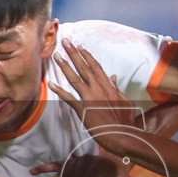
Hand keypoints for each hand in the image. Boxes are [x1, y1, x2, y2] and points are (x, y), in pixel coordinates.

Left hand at [52, 39, 147, 154]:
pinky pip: (69, 98)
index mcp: (108, 86)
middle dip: (74, 53)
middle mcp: (98, 88)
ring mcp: (89, 98)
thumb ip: (116, 88)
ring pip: (75, 78)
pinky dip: (59, 90)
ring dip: (65, 66)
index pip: (95, 66)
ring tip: (56, 55)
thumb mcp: (125, 101)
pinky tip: (50, 83)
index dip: (87, 55)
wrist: (123, 135)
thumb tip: (112, 77)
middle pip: (84, 67)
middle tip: (65, 41)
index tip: (79, 46)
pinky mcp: (83, 109)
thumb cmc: (126, 120)